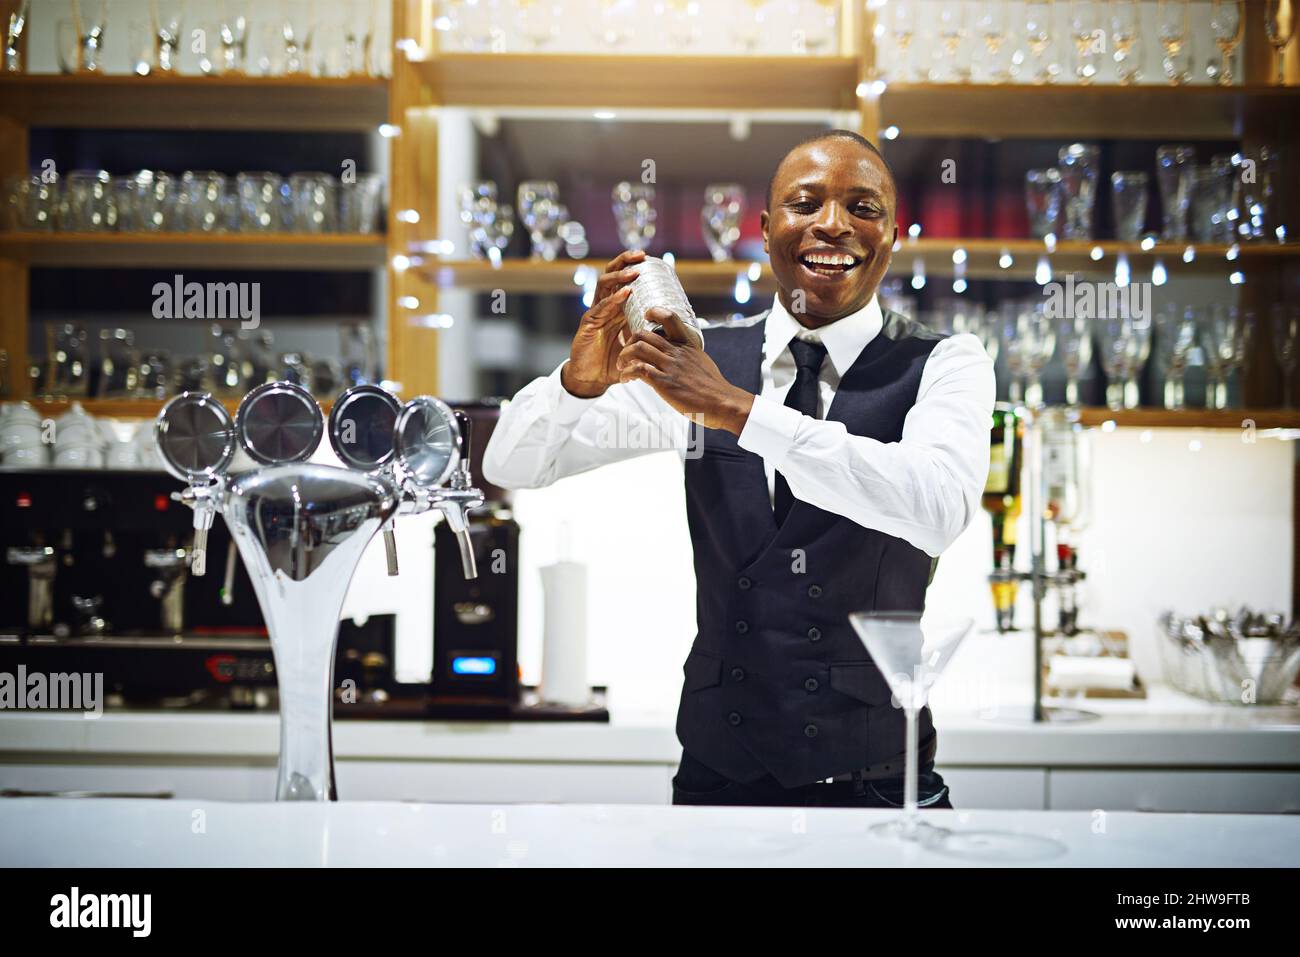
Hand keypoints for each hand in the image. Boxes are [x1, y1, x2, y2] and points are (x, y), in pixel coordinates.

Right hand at [560, 249, 645, 398]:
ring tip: (634, 272)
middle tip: (641, 255)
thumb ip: (649, 333)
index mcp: (617, 308)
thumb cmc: (614, 361)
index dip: (634, 267)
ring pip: (604, 284)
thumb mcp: (636, 344)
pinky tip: (625, 293)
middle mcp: (606, 305)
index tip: (652, 260)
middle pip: (612, 274)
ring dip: (619, 276)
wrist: (593, 379)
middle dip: (625, 261)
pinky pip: (600, 306)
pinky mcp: (588, 323)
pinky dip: (613, 298)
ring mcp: (596, 312)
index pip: (624, 279)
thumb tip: (672, 327)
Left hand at [616, 308, 754, 434]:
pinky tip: (626, 380)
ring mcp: (670, 367)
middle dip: (629, 342)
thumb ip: (688, 356)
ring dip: (624, 357)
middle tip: (626, 354)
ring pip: (638, 349)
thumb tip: (680, 356)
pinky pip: (639, 370)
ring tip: (621, 367)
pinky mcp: (665, 383)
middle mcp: (677, 352)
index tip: (645, 318)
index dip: (654, 312)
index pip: (670, 318)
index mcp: (687, 345)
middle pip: (644, 334)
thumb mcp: (702, 362)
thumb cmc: (714, 388)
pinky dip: (627, 373)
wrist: (723, 403)